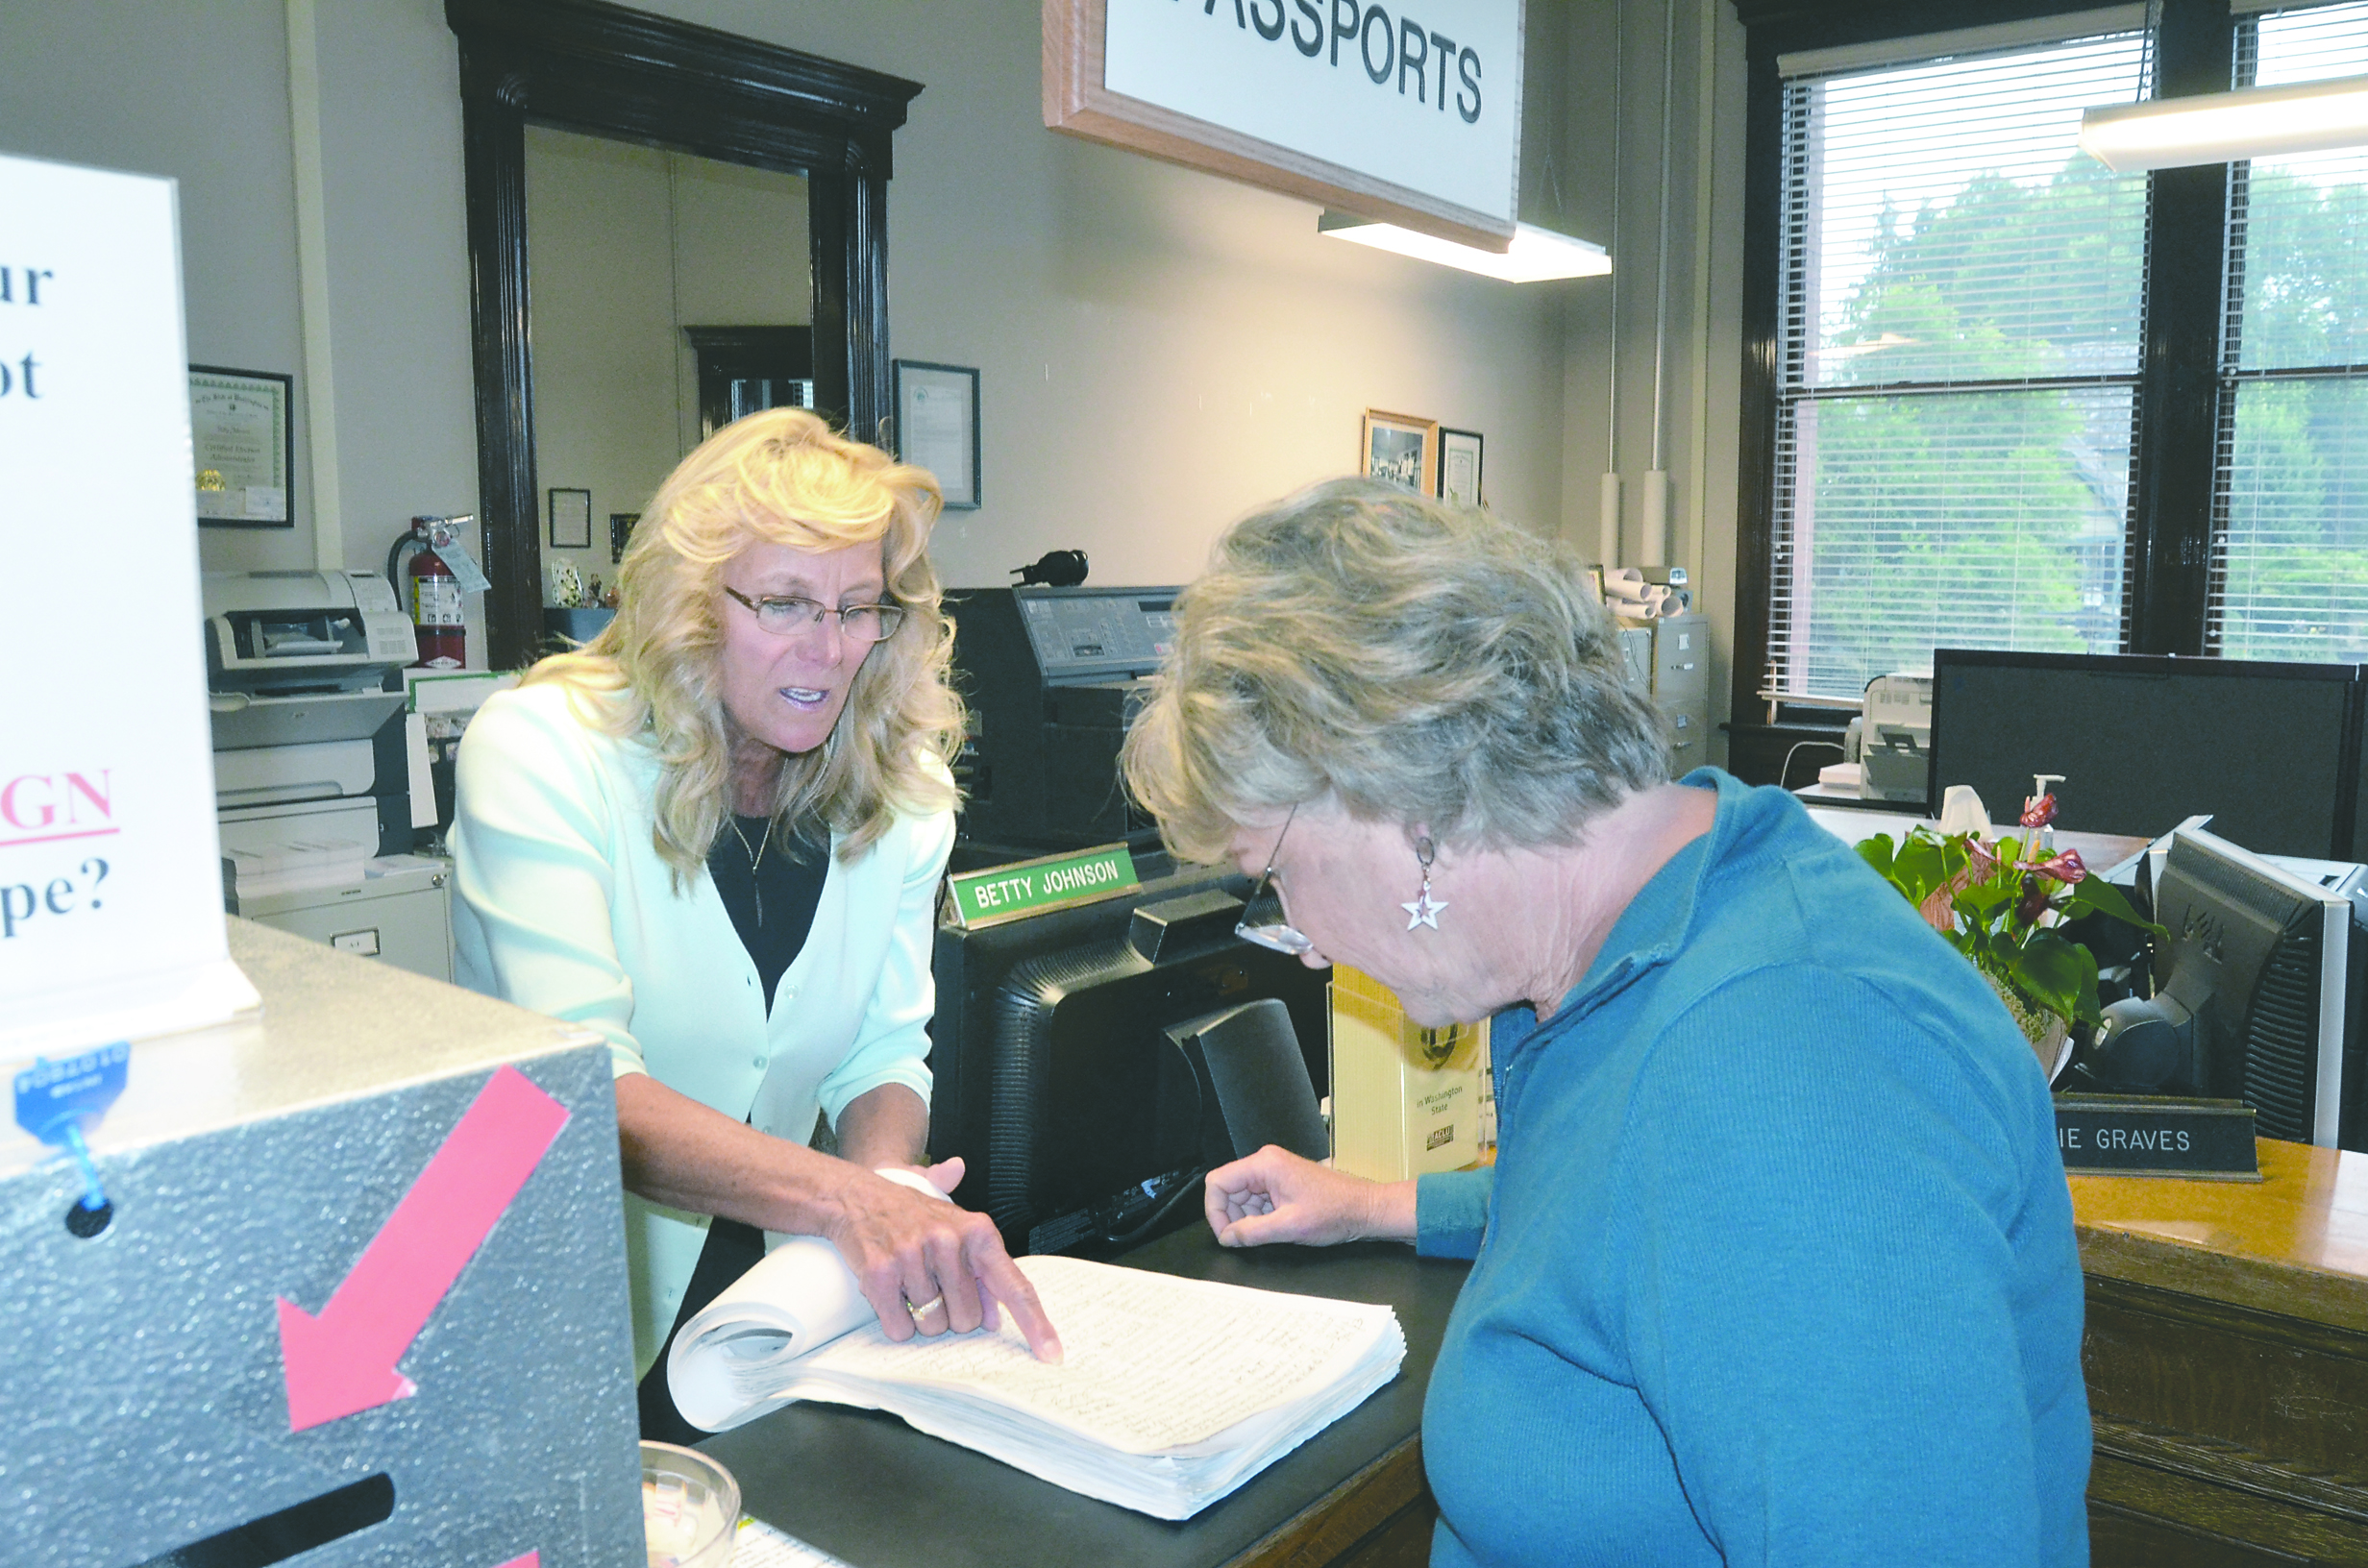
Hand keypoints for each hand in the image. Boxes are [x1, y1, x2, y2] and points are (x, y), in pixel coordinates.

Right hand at [822, 1163, 1062, 1362]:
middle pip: (967, 1320)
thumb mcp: (959, 1231)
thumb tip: (995, 1316)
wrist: (858, 1198)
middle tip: (933, 1286)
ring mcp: (913, 1257)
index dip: (1036, 1324)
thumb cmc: (914, 1217)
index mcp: (979, 1232)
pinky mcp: (880, 1273)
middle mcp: (949, 1242)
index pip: (1014, 1286)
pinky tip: (891, 1293)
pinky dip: (896, 1321)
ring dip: (921, 1317)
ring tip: (909, 1283)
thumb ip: (983, 1270)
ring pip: (932, 1326)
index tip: (1052, 1354)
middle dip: (951, 1315)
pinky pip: (900, 1328)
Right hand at [1204, 1145, 1417, 1247]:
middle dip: (1233, 1217)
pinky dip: (1260, 1217)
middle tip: (1247, 1239)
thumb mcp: (1289, 1227)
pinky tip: (1277, 1227)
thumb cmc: (1336, 1211)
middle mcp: (1266, 1163)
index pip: (1218, 1182)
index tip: (1226, 1235)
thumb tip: (1227, 1237)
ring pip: (1242, 1198)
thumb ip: (1252, 1232)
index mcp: (1264, 1164)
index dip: (1215, 1211)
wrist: (1365, 1209)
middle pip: (1228, 1190)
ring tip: (1271, 1232)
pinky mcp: (1281, 1183)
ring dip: (1248, 1219)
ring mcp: (1274, 1172)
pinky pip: (1257, 1200)